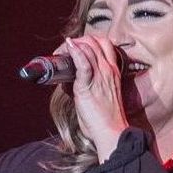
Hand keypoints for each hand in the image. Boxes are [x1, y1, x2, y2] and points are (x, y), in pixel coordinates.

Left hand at [61, 35, 128, 162]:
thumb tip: (68, 81)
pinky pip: (82, 61)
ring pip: (87, 46)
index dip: (88, 41)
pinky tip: (67, 48)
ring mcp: (100, 75)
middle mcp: (108, 69)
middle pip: (94, 41)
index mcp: (113, 71)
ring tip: (59, 53)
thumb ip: (88, 84)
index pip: (104, 44)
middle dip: (77, 40)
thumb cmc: (106, 120)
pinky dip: (74, 51)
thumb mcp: (101, 96)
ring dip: (70, 46)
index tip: (76, 48)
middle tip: (63, 51)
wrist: (111, 132)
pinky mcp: (89, 84)